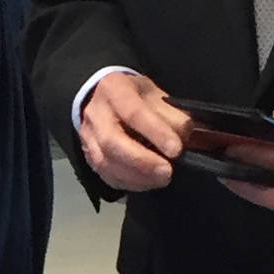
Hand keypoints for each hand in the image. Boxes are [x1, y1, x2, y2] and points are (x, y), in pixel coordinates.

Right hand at [79, 71, 190, 192]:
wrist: (101, 97)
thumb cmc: (134, 95)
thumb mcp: (155, 93)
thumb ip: (172, 114)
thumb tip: (185, 137)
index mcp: (115, 90)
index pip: (133, 113)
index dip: (155, 133)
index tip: (176, 150)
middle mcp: (96, 114)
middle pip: (112, 142)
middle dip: (142, 161)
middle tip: (167, 172)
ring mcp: (88, 137)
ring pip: (106, 163)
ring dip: (137, 177)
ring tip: (161, 179)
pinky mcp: (89, 156)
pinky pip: (106, 175)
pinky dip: (129, 183)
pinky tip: (148, 183)